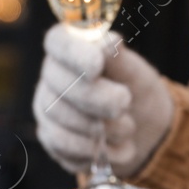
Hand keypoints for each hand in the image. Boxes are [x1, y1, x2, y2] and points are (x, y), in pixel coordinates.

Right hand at [32, 24, 173, 178]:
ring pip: (60, 116)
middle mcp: (51, 75)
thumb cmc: (134, 88)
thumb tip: (108, 40)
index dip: (74, 53)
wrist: (141, 126)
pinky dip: (96, 149)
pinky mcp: (51, 138)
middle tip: (125, 102)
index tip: (97, 64)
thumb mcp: (134, 70)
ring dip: (101, 126)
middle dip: (97, 97)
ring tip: (128, 127)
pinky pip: (63, 144)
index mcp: (70, 47)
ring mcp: (47, 107)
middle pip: (60, 85)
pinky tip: (121, 148)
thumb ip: (118, 57)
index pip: (58, 42)